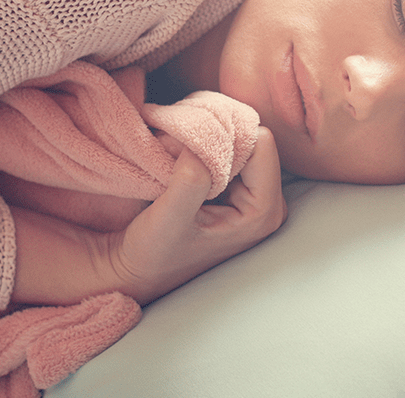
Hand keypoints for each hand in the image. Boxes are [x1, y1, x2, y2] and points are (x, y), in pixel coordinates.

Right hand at [105, 126, 286, 304]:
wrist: (138, 269)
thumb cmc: (153, 253)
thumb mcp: (168, 218)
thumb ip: (191, 181)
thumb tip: (202, 140)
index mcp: (263, 211)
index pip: (261, 142)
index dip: (225, 136)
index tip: (189, 148)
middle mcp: (266, 201)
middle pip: (253, 139)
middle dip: (215, 136)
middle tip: (176, 150)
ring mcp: (252, 194)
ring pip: (238, 140)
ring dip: (204, 140)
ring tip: (174, 158)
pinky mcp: (236, 188)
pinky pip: (227, 149)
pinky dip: (200, 147)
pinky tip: (178, 162)